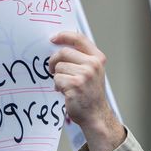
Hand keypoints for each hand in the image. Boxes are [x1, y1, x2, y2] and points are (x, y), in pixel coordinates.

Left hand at [49, 31, 124, 150]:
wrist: (96, 114)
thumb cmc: (91, 94)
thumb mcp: (92, 72)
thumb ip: (81, 58)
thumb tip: (59, 47)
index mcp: (98, 58)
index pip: (79, 39)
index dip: (64, 36)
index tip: (53, 38)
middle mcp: (93, 65)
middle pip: (64, 52)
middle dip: (54, 61)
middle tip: (52, 69)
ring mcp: (85, 75)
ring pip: (59, 67)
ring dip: (57, 76)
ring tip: (65, 85)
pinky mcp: (75, 85)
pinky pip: (57, 79)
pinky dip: (57, 86)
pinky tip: (65, 92)